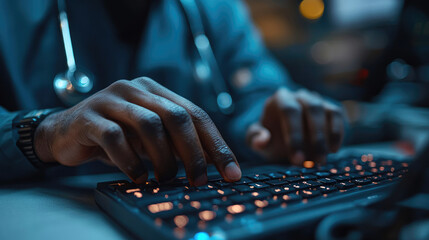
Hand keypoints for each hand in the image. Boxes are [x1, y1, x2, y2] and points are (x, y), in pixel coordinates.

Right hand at [34, 77, 240, 185]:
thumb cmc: (116, 137)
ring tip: (165, 179)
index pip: (196, 114)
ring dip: (163, 158)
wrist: (66, 132)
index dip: (216, 145)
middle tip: (200, 180)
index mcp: (156, 91)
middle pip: (177, 116)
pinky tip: (138, 177)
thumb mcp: (150, 138)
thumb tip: (210, 167)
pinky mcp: (89, 116)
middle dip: (195, 152)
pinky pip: (115, 137)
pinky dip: (130, 161)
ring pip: (149, 125)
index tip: (231, 173)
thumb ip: (175, 143)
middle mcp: (136, 89)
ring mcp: (111, 99)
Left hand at [246, 88, 343, 165]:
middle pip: (312, 109)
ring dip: (326, 138)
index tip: (297, 159)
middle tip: (313, 162)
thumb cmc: (269, 137)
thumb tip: (263, 140)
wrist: (283, 138)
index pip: (289, 110)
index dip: (294, 135)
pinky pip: (337, 115)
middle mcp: (300, 95)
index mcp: (280, 98)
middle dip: (315, 138)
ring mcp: (316, 100)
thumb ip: (256, 139)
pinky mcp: (330, 108)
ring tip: (321, 161)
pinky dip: (337, 133)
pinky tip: (333, 151)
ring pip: (327, 111)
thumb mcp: (256, 140)